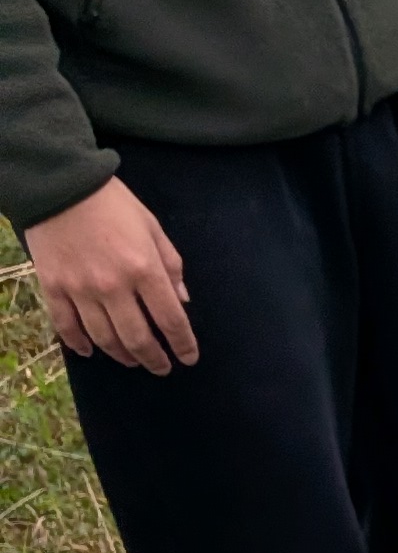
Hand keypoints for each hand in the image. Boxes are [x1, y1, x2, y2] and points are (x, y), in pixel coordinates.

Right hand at [25, 178, 194, 374]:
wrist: (62, 185)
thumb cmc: (113, 204)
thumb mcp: (152, 228)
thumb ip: (171, 265)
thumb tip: (182, 300)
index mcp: (144, 269)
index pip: (171, 320)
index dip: (183, 344)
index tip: (189, 358)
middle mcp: (114, 286)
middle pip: (138, 338)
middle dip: (154, 359)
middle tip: (162, 367)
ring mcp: (81, 289)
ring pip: (105, 338)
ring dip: (122, 355)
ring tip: (133, 360)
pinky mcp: (54, 287)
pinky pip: (67, 326)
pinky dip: (80, 344)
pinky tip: (91, 352)